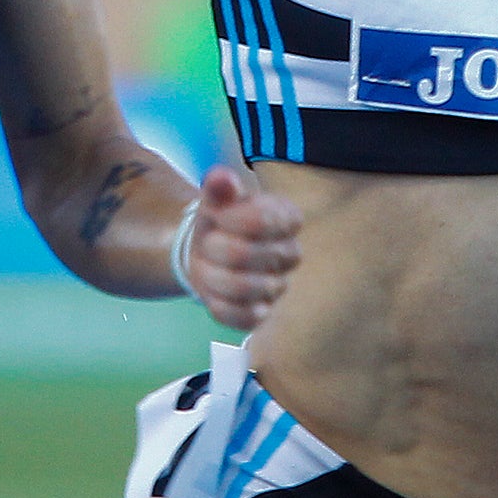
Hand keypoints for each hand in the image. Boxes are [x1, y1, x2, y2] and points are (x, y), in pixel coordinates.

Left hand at [182, 164, 302, 332]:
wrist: (212, 253)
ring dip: (210, 276)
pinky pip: (243, 318)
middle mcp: (291, 253)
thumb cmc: (221, 221)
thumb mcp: (217, 198)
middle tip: (207, 242)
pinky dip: (219, 306)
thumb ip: (219, 186)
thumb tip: (221, 178)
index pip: (263, 220)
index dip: (231, 219)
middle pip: (244, 255)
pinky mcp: (264, 314)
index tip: (217, 214)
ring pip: (241, 288)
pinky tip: (211, 294)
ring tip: (206, 266)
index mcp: (286, 218)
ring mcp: (279, 286)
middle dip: (213, 247)